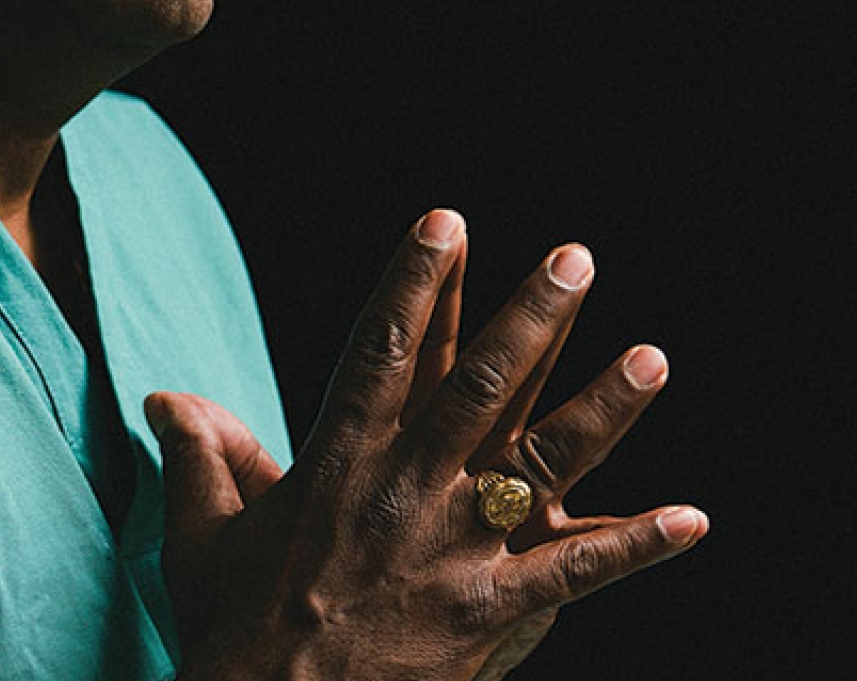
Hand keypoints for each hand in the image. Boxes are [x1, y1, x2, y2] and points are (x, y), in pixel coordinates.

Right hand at [144, 210, 706, 680]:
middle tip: (575, 258)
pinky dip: (633, 546)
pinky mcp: (489, 615)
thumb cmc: (233, 635)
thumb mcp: (200, 536)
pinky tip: (691, 519)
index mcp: (334, 465)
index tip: (445, 221)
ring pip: (540, 465)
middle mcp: (402, 494)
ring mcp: (453, 553)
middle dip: (530, 317)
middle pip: (477, 387)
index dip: (414, 283)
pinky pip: (575, 574)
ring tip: (651, 358)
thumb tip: (166, 396)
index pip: (382, 351)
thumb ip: (199, 456)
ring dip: (602, 411)